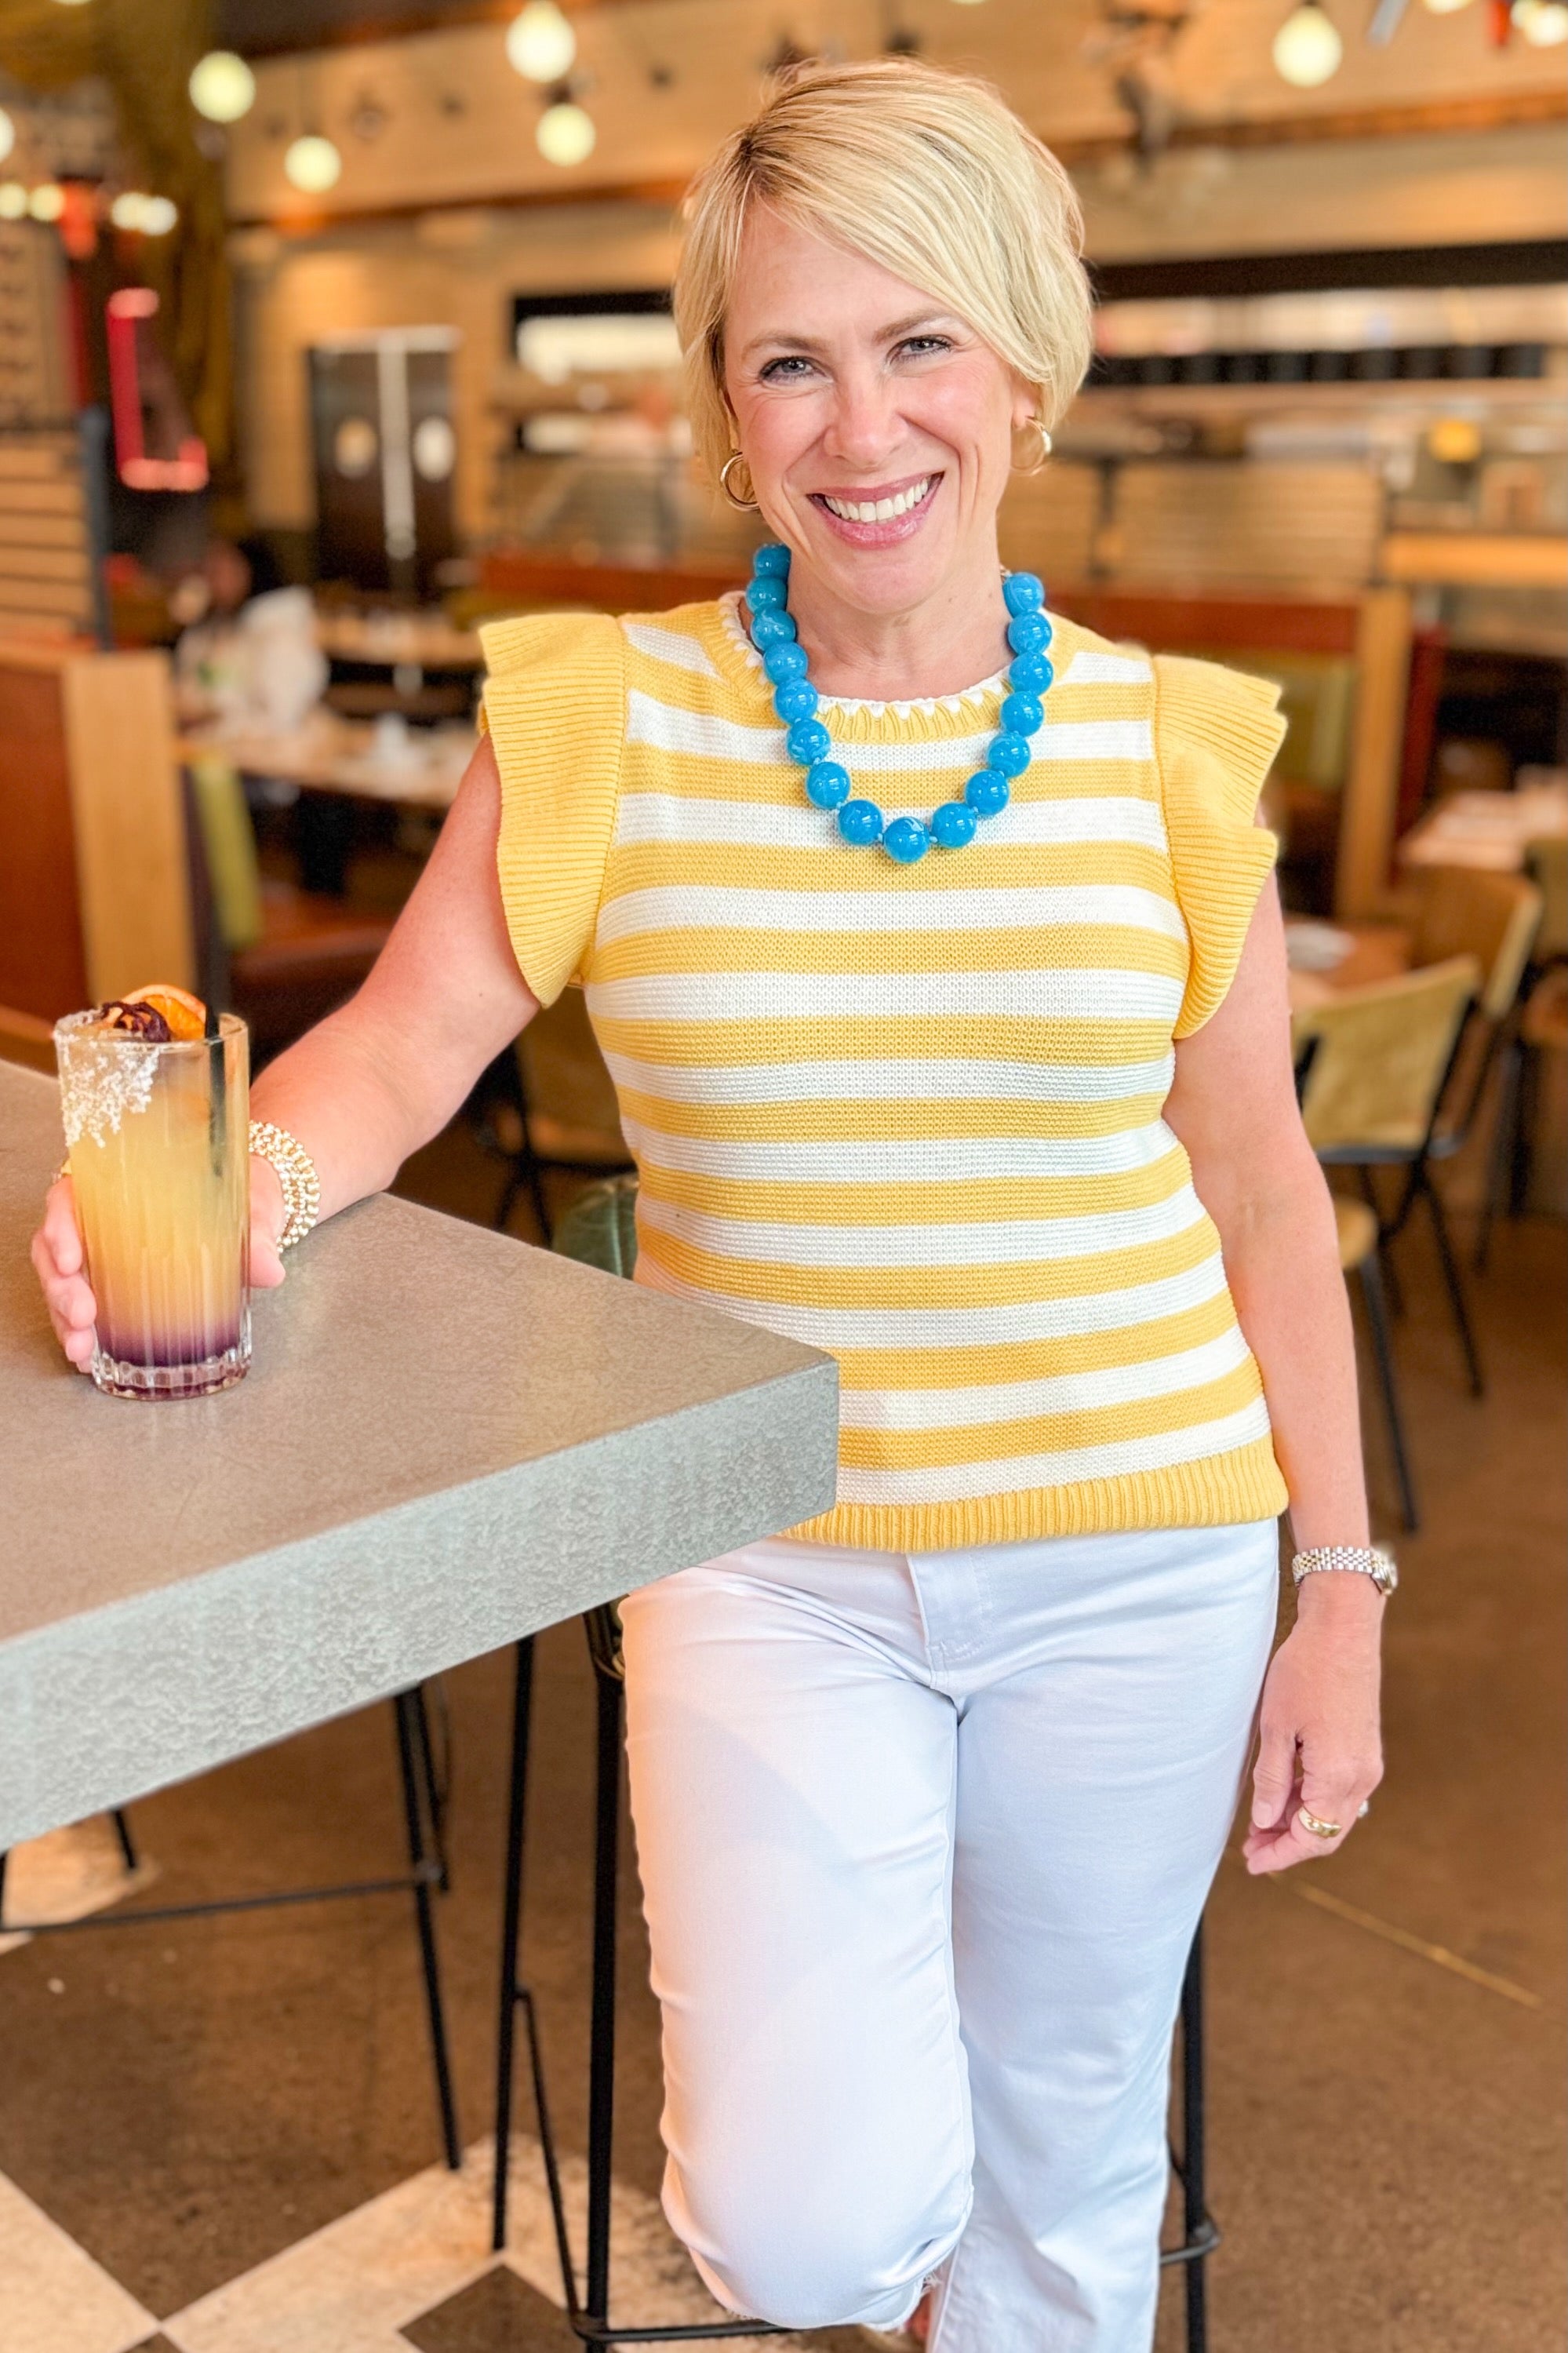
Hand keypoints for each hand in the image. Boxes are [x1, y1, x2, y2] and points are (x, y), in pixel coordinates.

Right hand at [31, 1160, 287, 1372]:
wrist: (255, 1201)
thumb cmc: (242, 1191)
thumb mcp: (252, 1205)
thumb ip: (258, 1233)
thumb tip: (269, 1269)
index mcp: (122, 1185)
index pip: (69, 1198)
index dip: (60, 1227)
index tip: (72, 1258)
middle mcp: (102, 1217)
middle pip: (58, 1247)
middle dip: (62, 1286)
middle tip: (82, 1316)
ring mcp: (105, 1250)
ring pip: (64, 1280)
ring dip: (65, 1316)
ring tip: (81, 1347)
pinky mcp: (116, 1281)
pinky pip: (85, 1302)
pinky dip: (81, 1330)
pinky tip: (87, 1355)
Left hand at [1243, 1573, 1383, 1874]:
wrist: (1344, 1630)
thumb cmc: (1306, 1672)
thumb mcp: (1276, 1727)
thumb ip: (1272, 1780)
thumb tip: (1266, 1822)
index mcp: (1338, 1777)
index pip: (1311, 1837)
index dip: (1280, 1855)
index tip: (1252, 1862)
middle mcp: (1361, 1778)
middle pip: (1326, 1834)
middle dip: (1288, 1845)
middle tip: (1251, 1847)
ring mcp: (1366, 1764)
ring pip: (1333, 1814)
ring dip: (1299, 1823)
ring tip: (1260, 1824)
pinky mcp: (1364, 1750)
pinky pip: (1338, 1792)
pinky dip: (1310, 1802)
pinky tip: (1283, 1796)